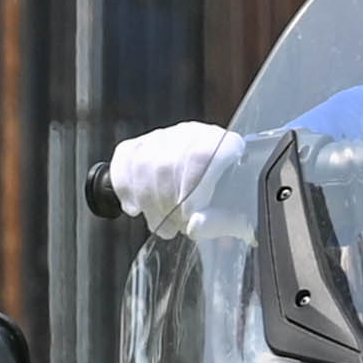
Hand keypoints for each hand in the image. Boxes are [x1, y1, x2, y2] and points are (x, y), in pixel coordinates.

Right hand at [106, 121, 244, 236]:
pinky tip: (135, 209)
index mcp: (226, 144)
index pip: (201, 155)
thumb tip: (196, 225)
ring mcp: (166, 137)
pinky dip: (125, 187)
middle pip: (167, 162)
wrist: (218, 202)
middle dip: (166, 202)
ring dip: (147, 202)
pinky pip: (125, 159)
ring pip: (142, 163)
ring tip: (162, 226)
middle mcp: (194, 134)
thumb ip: (219, 222)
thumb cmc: (233, 209)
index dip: (191, 187)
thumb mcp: (237, 220)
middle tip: (175, 228)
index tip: (188, 214)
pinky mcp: (142, 145)